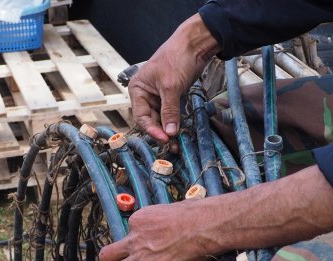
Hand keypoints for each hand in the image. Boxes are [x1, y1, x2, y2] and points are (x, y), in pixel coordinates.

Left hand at [99, 200, 215, 260]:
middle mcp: (132, 240)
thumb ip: (158, 219)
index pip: (127, 233)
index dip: (132, 242)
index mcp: (137, 222)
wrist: (198, 229)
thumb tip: (164, 224)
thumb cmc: (191, 217)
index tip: (139, 248)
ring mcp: (137, 260)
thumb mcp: (166, 211)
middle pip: (107, 255)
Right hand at [128, 14, 219, 143]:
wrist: (195, 43)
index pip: (141, 116)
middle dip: (161, 132)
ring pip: (161, 119)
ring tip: (177, 142)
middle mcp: (145, 94)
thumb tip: (170, 133)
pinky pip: (170, 114)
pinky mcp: (170, 96)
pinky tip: (180, 132)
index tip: (165, 138)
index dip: (152, 129)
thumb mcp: (171, 86)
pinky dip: (175, 123)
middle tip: (173, 144)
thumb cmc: (177, 58)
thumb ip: (169, 111)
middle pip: (150, 120)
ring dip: (168, 130)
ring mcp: (158, 96)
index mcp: (137, 89)